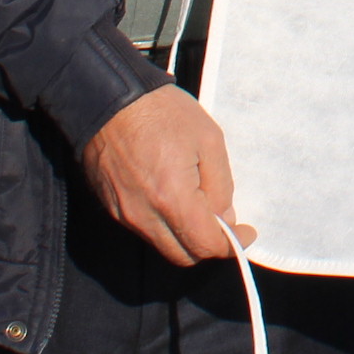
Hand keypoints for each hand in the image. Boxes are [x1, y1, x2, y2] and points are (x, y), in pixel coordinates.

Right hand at [81, 85, 250, 264]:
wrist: (107, 98)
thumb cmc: (161, 112)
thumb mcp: (209, 139)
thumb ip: (221, 186)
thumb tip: (225, 218)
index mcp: (172, 199)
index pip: (206, 245)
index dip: (232, 245)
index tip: (246, 233)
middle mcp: (144, 216)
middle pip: (183, 255)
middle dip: (208, 244)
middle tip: (224, 221)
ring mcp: (124, 215)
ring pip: (163, 244)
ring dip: (185, 234)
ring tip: (198, 202)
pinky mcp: (112, 208)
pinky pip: (144, 229)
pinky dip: (164, 223)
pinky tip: (172, 196)